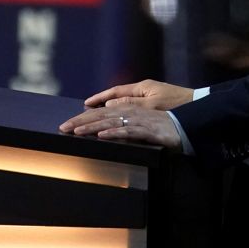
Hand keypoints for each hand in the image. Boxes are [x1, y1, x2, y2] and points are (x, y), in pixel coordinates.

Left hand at [58, 103, 181, 148]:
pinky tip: (103, 136)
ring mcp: (139, 121)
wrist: (185, 128)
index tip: (66, 125)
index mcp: (126, 111)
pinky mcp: (148, 131)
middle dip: (81, 121)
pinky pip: (129, 132)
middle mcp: (130, 113)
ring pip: (111, 122)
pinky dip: (115, 133)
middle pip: (101, 116)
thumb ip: (122, 125)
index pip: (99, 114)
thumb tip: (103, 129)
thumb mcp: (138, 126)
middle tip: (63, 128)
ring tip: (77, 132)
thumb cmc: (161, 128)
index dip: (82, 118)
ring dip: (93, 127)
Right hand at [82, 79, 193, 110]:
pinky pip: (131, 109)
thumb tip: (108, 105)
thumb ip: (130, 104)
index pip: (115, 92)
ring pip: (122, 103)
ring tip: (93, 116)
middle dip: (99, 105)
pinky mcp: (154, 104)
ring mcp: (148, 97)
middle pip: (116, 97)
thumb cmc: (178, 103)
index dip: (99, 98)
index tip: (85, 104)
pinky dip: (120, 113)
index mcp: (142, 88)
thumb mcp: (152, 105)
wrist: (198, 105)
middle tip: (84, 112)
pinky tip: (115, 119)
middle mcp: (143, 90)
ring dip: (108, 109)